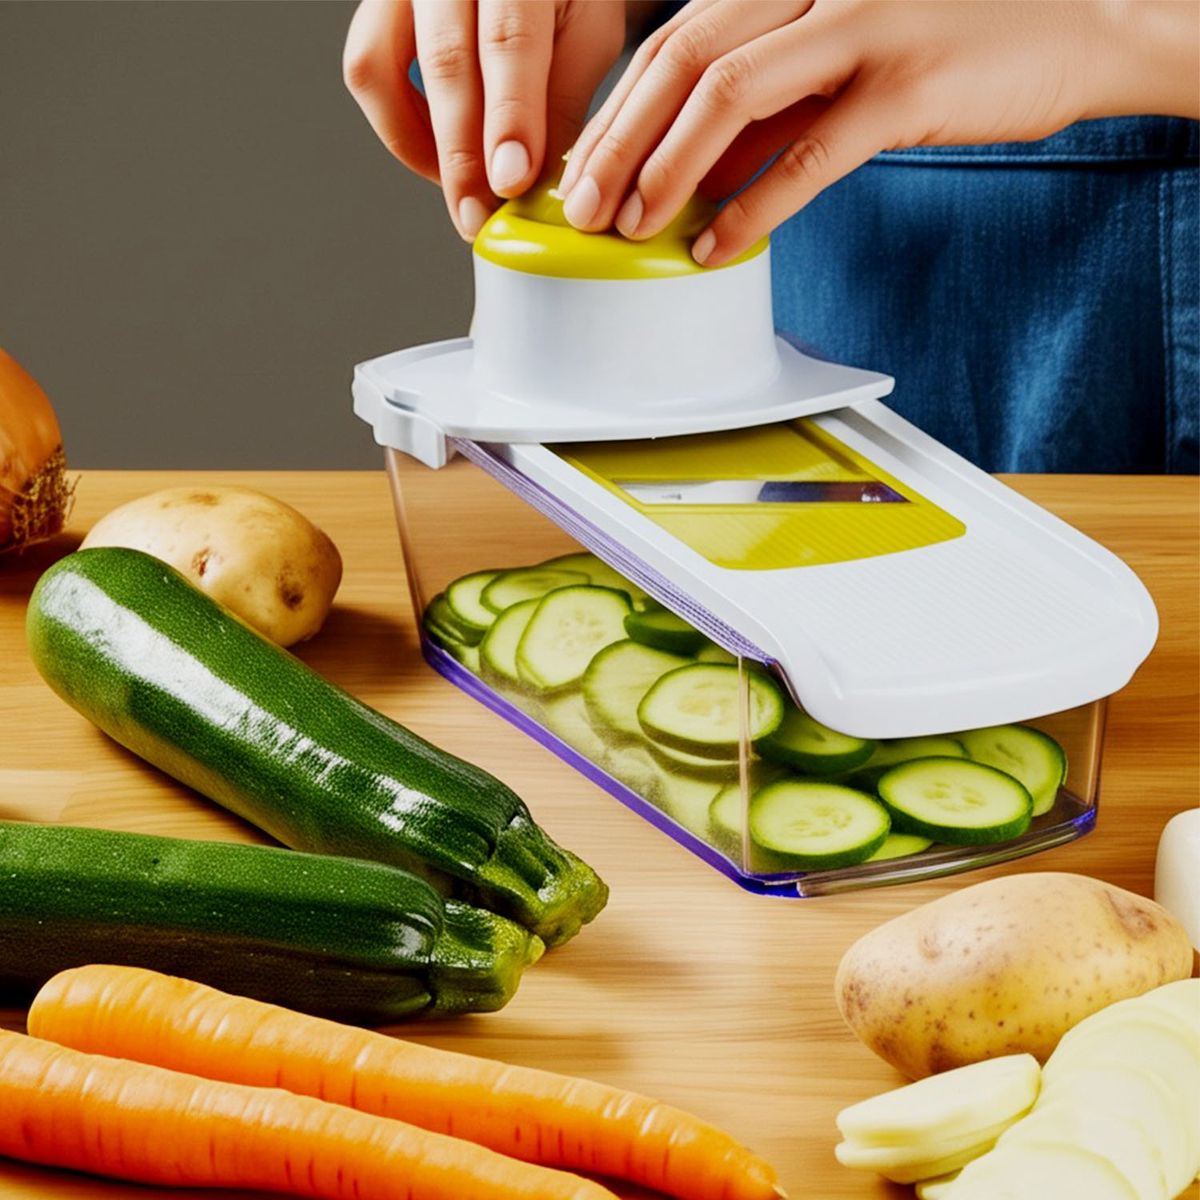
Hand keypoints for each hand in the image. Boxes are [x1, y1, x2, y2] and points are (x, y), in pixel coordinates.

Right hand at [343, 0, 626, 239]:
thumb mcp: (586, 36)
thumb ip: (560, 103)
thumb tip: (534, 184)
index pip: (509, 41)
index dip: (510, 118)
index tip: (511, 181)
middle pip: (445, 60)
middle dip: (461, 153)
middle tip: (478, 214)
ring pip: (380, 65)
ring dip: (419, 144)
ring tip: (460, 190)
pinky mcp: (377, 7)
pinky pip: (367, 68)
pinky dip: (400, 124)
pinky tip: (439, 155)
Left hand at [559, 0, 1199, 265]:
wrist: (1073, 28)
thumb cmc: (951, 44)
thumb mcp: (838, 61)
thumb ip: (770, 105)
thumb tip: (696, 168)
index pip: (674, 36)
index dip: (615, 107)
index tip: (581, 165)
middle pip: (681, 58)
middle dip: (617, 141)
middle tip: (580, 204)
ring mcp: (863, 24)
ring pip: (729, 95)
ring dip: (665, 169)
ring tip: (630, 226)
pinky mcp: (906, 83)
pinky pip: (808, 154)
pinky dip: (752, 208)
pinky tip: (715, 246)